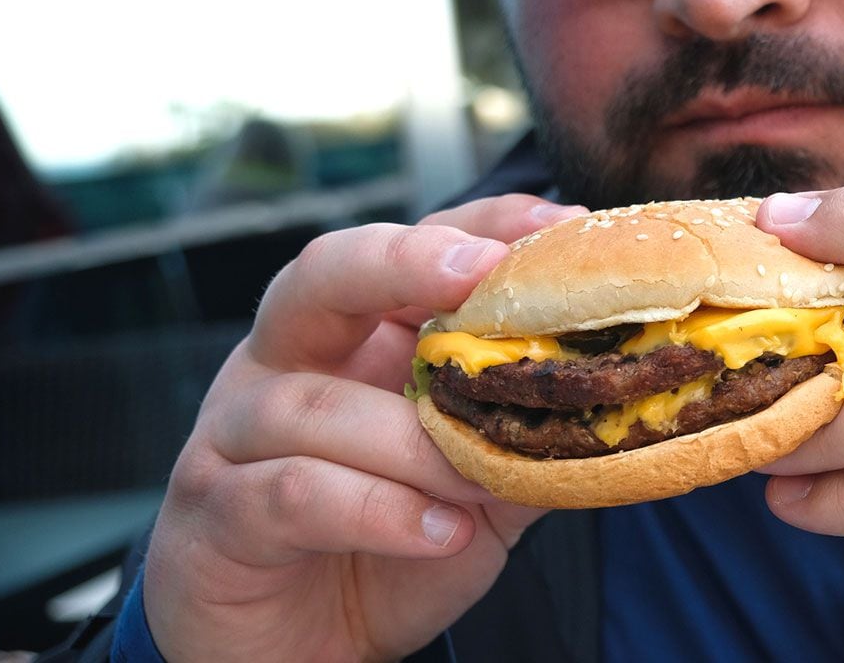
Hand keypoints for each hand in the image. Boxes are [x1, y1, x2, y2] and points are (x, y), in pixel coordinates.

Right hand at [142, 195, 586, 661]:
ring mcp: (235, 433)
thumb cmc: (389, 541)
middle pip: (323, 275)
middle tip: (478, 273)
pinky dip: (377, 510)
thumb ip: (530, 432)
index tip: (560, 225)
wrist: (301, 650)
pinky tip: (440, 533)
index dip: (480, 224)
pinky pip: (293, 492)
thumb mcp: (479, 482)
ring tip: (482, 482)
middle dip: (402, 261)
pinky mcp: (215, 513)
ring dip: (412, 443)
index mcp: (352, 337)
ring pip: (314, 403)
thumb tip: (627, 399)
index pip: (412, 246)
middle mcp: (282, 362)